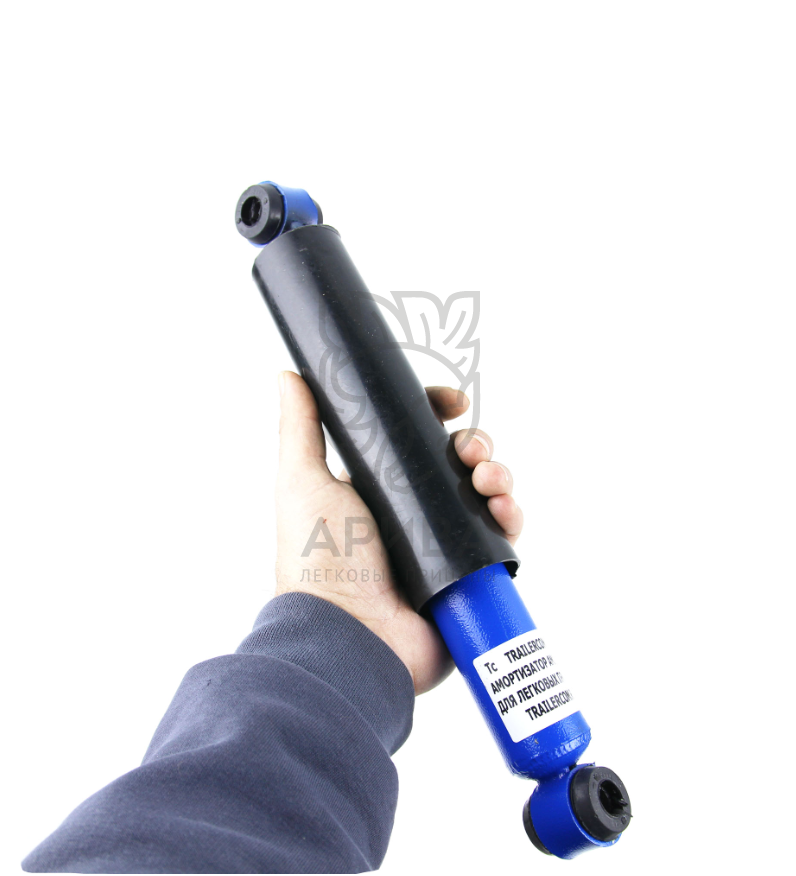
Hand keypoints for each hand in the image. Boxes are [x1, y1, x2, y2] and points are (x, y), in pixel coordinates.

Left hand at [274, 371, 523, 694]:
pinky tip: (504, 511)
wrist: (349, 634)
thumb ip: (300, 428)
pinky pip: (503, 539)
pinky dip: (511, 518)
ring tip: (489, 480)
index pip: (417, 441)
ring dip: (497, 476)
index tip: (453, 403)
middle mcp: (413, 515)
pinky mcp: (469, 575)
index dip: (438, 416)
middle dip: (474, 445)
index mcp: (379, 489)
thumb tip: (290, 375)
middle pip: (458, 464)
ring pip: (485, 496)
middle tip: (470, 450)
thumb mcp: (304, 483)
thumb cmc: (319, 559)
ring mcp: (444, 546)